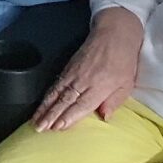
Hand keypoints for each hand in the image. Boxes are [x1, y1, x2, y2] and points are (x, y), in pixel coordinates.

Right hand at [32, 8, 143, 131]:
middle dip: (50, 116)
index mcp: (99, 87)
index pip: (81, 105)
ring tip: (35, 120)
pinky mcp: (68, 67)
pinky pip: (56, 84)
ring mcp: (73, 73)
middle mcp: (83, 81)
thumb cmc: (124, 61)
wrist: (113, 34)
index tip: (57, 128)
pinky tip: (42, 104)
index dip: (68, 117)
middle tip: (39, 128)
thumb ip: (114, 101)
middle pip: (64, 101)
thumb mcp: (126, 84)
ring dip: (44, 107)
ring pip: (56, 93)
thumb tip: (104, 117)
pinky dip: (47, 95)